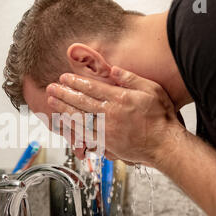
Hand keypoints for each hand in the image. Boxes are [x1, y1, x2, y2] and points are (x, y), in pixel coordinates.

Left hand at [46, 66, 181, 164]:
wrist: (164, 145)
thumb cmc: (161, 117)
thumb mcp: (151, 90)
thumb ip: (131, 79)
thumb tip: (113, 69)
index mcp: (120, 99)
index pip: (92, 88)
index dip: (76, 82)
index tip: (64, 77)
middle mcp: (110, 114)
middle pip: (81, 101)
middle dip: (64, 94)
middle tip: (50, 88)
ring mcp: (106, 130)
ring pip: (79, 117)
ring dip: (63, 108)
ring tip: (52, 102)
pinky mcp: (106, 143)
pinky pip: (84, 134)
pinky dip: (72, 127)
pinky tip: (64, 121)